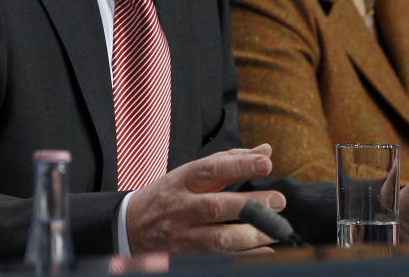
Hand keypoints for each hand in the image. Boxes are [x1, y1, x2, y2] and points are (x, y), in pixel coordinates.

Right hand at [126, 144, 285, 254]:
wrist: (130, 227)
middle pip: (217, 205)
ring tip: (276, 229)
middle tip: (277, 200)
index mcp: (184, 179)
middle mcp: (182, 207)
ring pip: (218, 237)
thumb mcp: (191, 172)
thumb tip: (264, 151)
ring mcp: (183, 235)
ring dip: (250, 235)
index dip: (239, 165)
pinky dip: (244, 256)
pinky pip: (219, 258)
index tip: (265, 163)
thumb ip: (230, 161)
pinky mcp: (188, 257)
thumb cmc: (169, 194)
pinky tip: (265, 252)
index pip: (212, 169)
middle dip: (250, 204)